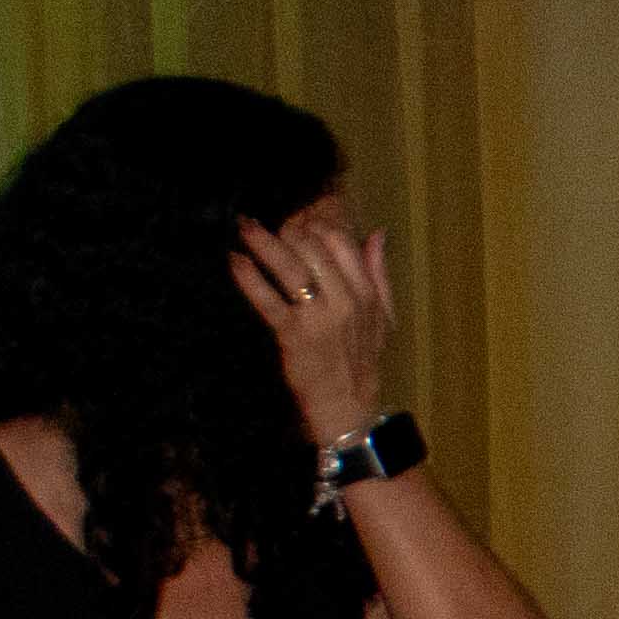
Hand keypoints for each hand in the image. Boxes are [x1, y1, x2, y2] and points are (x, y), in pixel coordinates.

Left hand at [235, 219, 395, 448]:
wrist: (349, 407)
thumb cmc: (361, 361)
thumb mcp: (382, 317)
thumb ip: (379, 274)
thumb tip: (376, 234)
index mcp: (366, 293)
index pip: (342, 240)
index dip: (317, 218)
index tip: (300, 211)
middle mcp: (345, 301)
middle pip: (314, 245)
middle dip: (289, 226)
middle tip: (268, 221)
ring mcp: (317, 318)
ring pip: (291, 266)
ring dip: (264, 241)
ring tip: (244, 226)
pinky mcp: (293, 336)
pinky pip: (268, 299)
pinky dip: (249, 277)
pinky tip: (235, 260)